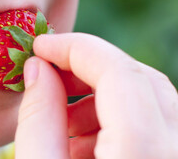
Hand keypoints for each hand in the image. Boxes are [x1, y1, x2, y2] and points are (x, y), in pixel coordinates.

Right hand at [15, 33, 177, 158]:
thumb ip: (38, 119)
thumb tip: (37, 69)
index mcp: (145, 154)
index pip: (118, 71)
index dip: (75, 48)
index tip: (41, 47)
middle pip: (141, 79)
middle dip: (87, 68)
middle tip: (49, 76)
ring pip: (151, 100)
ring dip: (101, 96)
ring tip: (63, 121)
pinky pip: (157, 125)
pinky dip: (118, 120)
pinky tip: (86, 144)